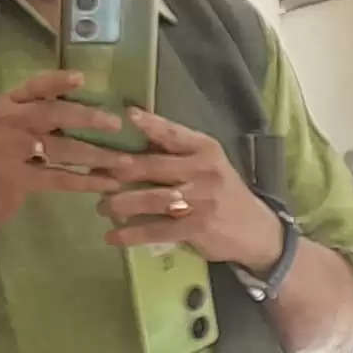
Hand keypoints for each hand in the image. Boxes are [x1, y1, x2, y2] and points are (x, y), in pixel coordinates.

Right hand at [0, 70, 132, 236]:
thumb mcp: (13, 128)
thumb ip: (40, 116)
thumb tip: (91, 108)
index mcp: (8, 104)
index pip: (35, 86)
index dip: (58, 81)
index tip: (83, 77)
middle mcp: (7, 122)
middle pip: (53, 114)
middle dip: (88, 118)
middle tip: (116, 123)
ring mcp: (9, 151)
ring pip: (62, 149)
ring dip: (97, 156)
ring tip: (126, 162)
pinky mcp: (17, 179)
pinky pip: (60, 179)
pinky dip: (87, 181)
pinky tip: (109, 184)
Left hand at [103, 107, 289, 271]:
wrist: (257, 231)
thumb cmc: (223, 192)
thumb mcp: (208, 164)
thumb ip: (177, 151)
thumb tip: (134, 133)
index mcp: (206, 150)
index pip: (173, 133)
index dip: (149, 124)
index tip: (126, 116)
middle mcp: (204, 171)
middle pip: (153, 166)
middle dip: (119, 170)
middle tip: (95, 173)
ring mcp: (201, 200)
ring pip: (150, 198)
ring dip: (120, 203)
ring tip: (102, 207)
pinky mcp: (197, 227)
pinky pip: (157, 229)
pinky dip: (131, 233)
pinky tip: (113, 236)